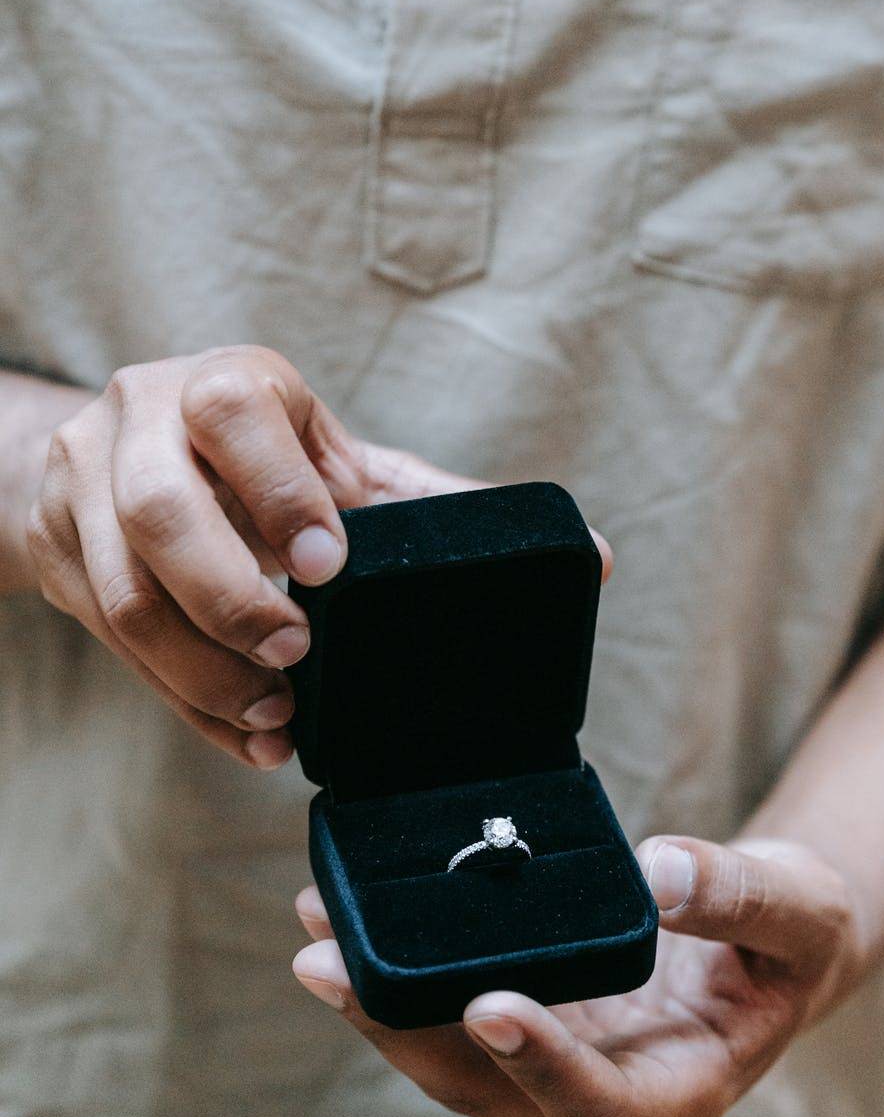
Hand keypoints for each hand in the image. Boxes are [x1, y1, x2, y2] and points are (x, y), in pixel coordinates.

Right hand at [24, 345, 551, 767]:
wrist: (124, 450)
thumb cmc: (261, 455)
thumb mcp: (339, 459)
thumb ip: (436, 505)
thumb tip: (590, 556)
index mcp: (222, 383)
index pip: (232, 414)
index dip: (280, 491)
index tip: (330, 567)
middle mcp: (139, 418)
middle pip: (158, 509)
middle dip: (229, 595)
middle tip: (296, 656)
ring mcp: (82, 484)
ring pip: (123, 592)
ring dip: (201, 670)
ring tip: (274, 717)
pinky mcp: (60, 550)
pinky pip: (109, 641)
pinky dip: (180, 699)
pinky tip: (242, 733)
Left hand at [292, 836, 860, 1116]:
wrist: (768, 935)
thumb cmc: (793, 932)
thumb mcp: (798, 907)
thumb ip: (738, 895)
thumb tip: (662, 872)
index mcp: (677, 1089)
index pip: (600, 1107)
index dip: (544, 1065)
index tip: (489, 1007)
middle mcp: (604, 1090)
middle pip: (492, 1088)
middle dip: (407, 1033)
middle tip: (329, 965)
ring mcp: (561, 1055)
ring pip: (456, 1055)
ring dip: (382, 1003)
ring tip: (317, 933)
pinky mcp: (537, 1011)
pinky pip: (458, 1002)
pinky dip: (404, 969)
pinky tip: (350, 920)